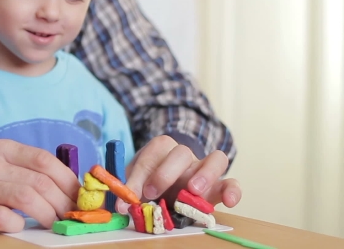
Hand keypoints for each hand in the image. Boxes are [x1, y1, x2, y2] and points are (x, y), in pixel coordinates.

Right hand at [0, 139, 78, 232]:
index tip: (78, 195)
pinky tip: (20, 226)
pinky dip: (18, 225)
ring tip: (53, 223)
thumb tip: (66, 187)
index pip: (44, 160)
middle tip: (69, 215)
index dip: (67, 179)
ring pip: (27, 198)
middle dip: (62, 201)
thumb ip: (25, 169)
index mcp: (3, 148)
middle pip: (40, 181)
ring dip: (47, 214)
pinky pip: (4, 218)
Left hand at [116, 135, 240, 212]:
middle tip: (153, 192)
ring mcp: (204, 168)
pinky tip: (229, 202)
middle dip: (165, 173)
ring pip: (215, 159)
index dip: (139, 175)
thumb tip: (121, 205)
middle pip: (181, 153)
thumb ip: (130, 190)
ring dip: (204, 174)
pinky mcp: (219, 185)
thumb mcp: (137, 182)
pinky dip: (233, 190)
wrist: (169, 186)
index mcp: (161, 149)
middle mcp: (184, 156)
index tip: (132, 194)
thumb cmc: (151, 182)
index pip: (151, 155)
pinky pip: (232, 182)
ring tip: (193, 191)